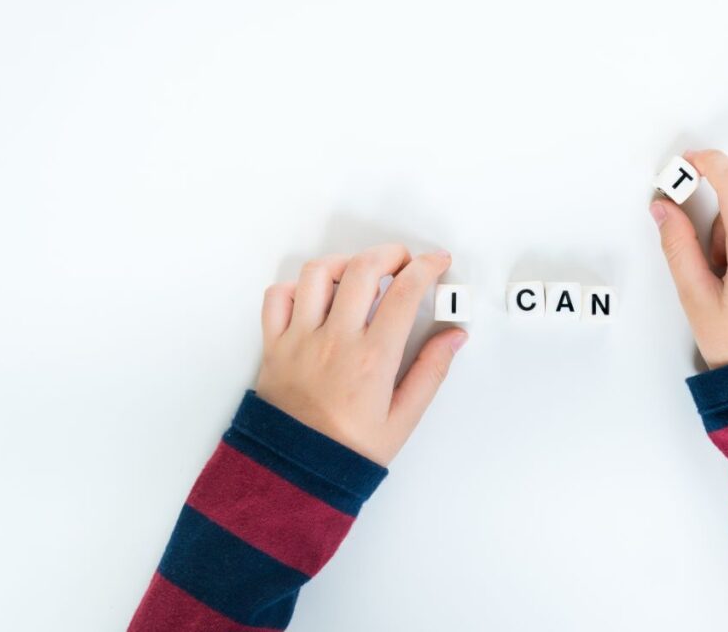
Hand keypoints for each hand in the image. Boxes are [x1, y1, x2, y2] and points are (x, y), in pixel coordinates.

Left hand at [255, 244, 467, 464]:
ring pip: (317, 274)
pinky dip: (297, 286)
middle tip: (403, 261)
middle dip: (390, 253)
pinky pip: (277, 298)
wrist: (296, 474)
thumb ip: (431, 371)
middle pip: (363, 269)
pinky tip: (316, 296)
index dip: (427, 268)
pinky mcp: (274, 345)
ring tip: (359, 273)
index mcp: (372, 359)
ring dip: (344, 263)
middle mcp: (334, 341)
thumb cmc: (348, 452)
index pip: (405, 292)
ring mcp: (300, 340)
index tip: (436, 263)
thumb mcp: (403, 419)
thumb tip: (453, 337)